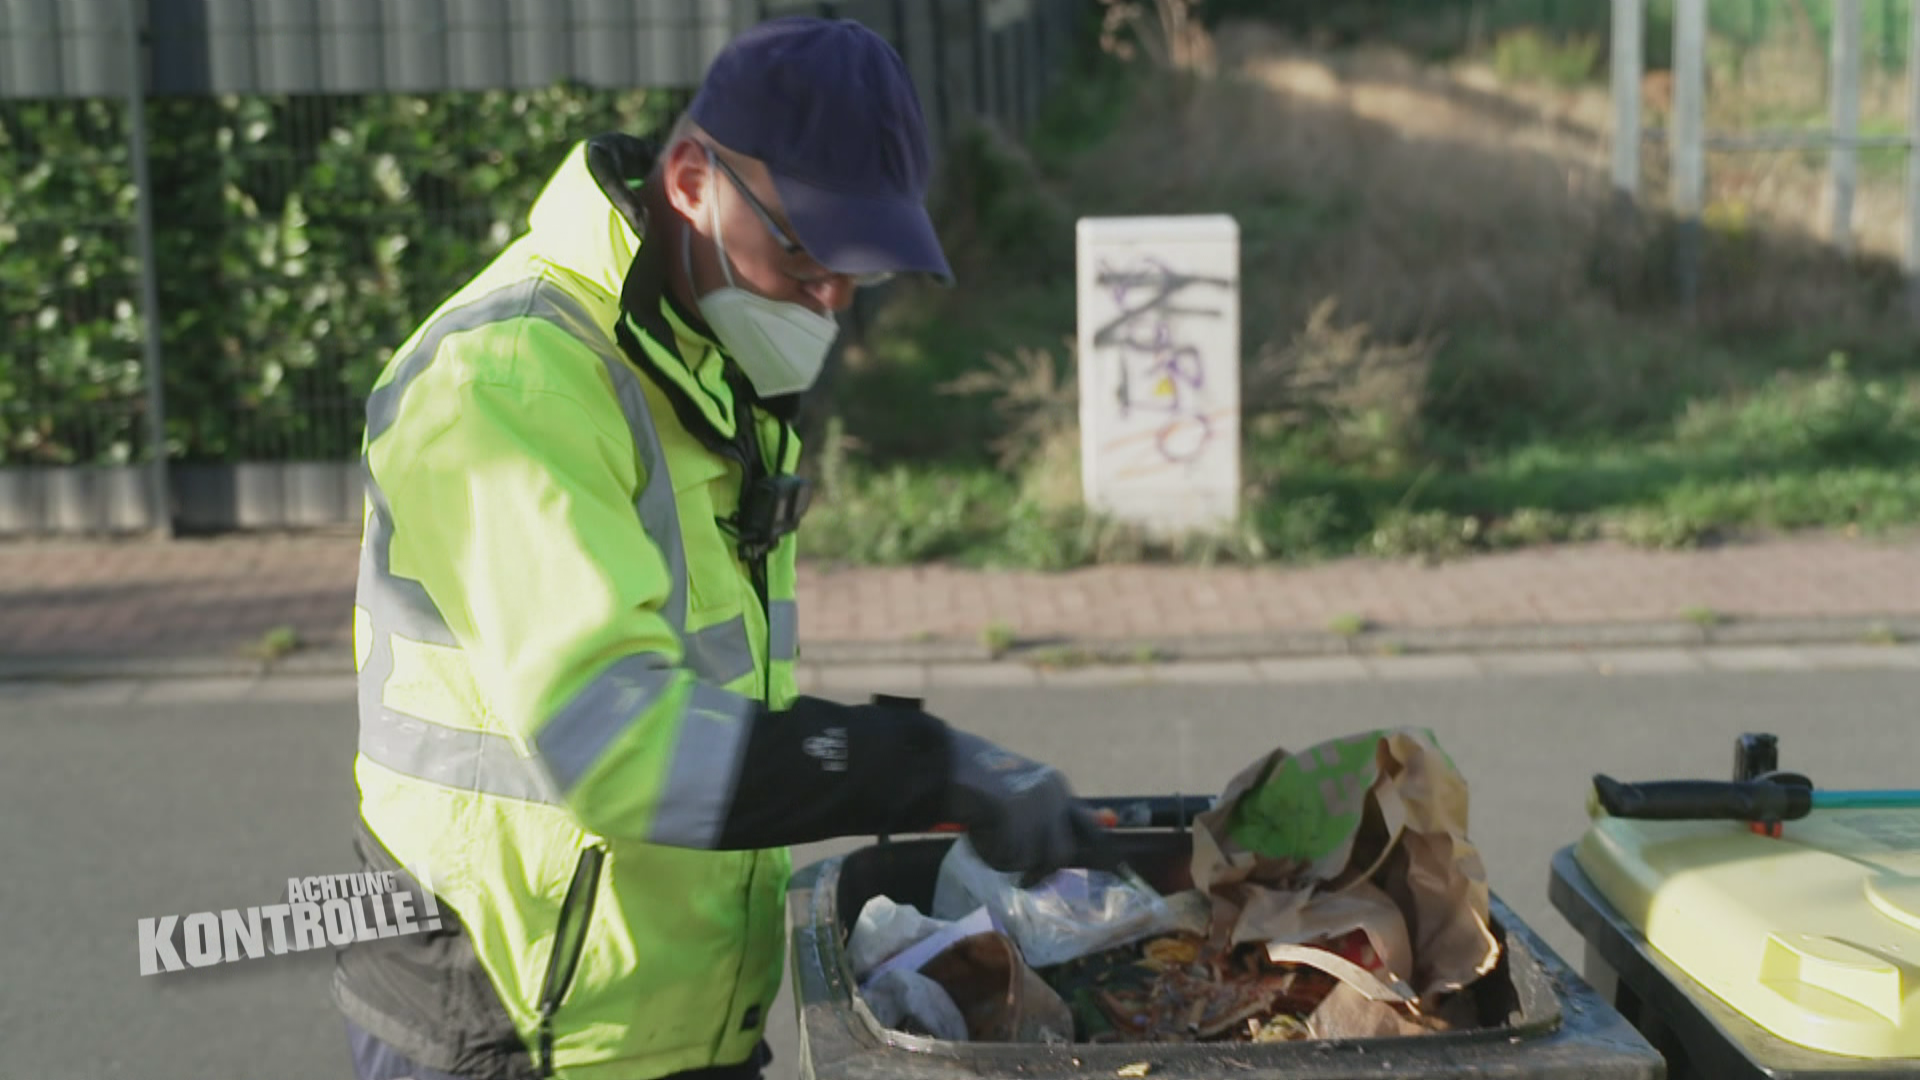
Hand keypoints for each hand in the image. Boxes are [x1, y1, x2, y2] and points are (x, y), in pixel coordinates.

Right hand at [942, 730, 1109, 876]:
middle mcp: (1052, 794)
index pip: (1090, 827)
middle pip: (1060, 854)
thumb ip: (1047, 816)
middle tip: (1025, 881)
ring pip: (1030, 859)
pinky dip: (988, 853)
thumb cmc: (977, 779)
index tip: (1117, 869)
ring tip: (985, 839)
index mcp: (1056, 787)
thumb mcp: (1020, 793)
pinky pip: (1005, 856)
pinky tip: (975, 833)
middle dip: (1040, 871)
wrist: (946, 761)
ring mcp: (1033, 803)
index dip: (1102, 852)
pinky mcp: (1013, 813)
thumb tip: (1077, 842)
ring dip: (1007, 859)